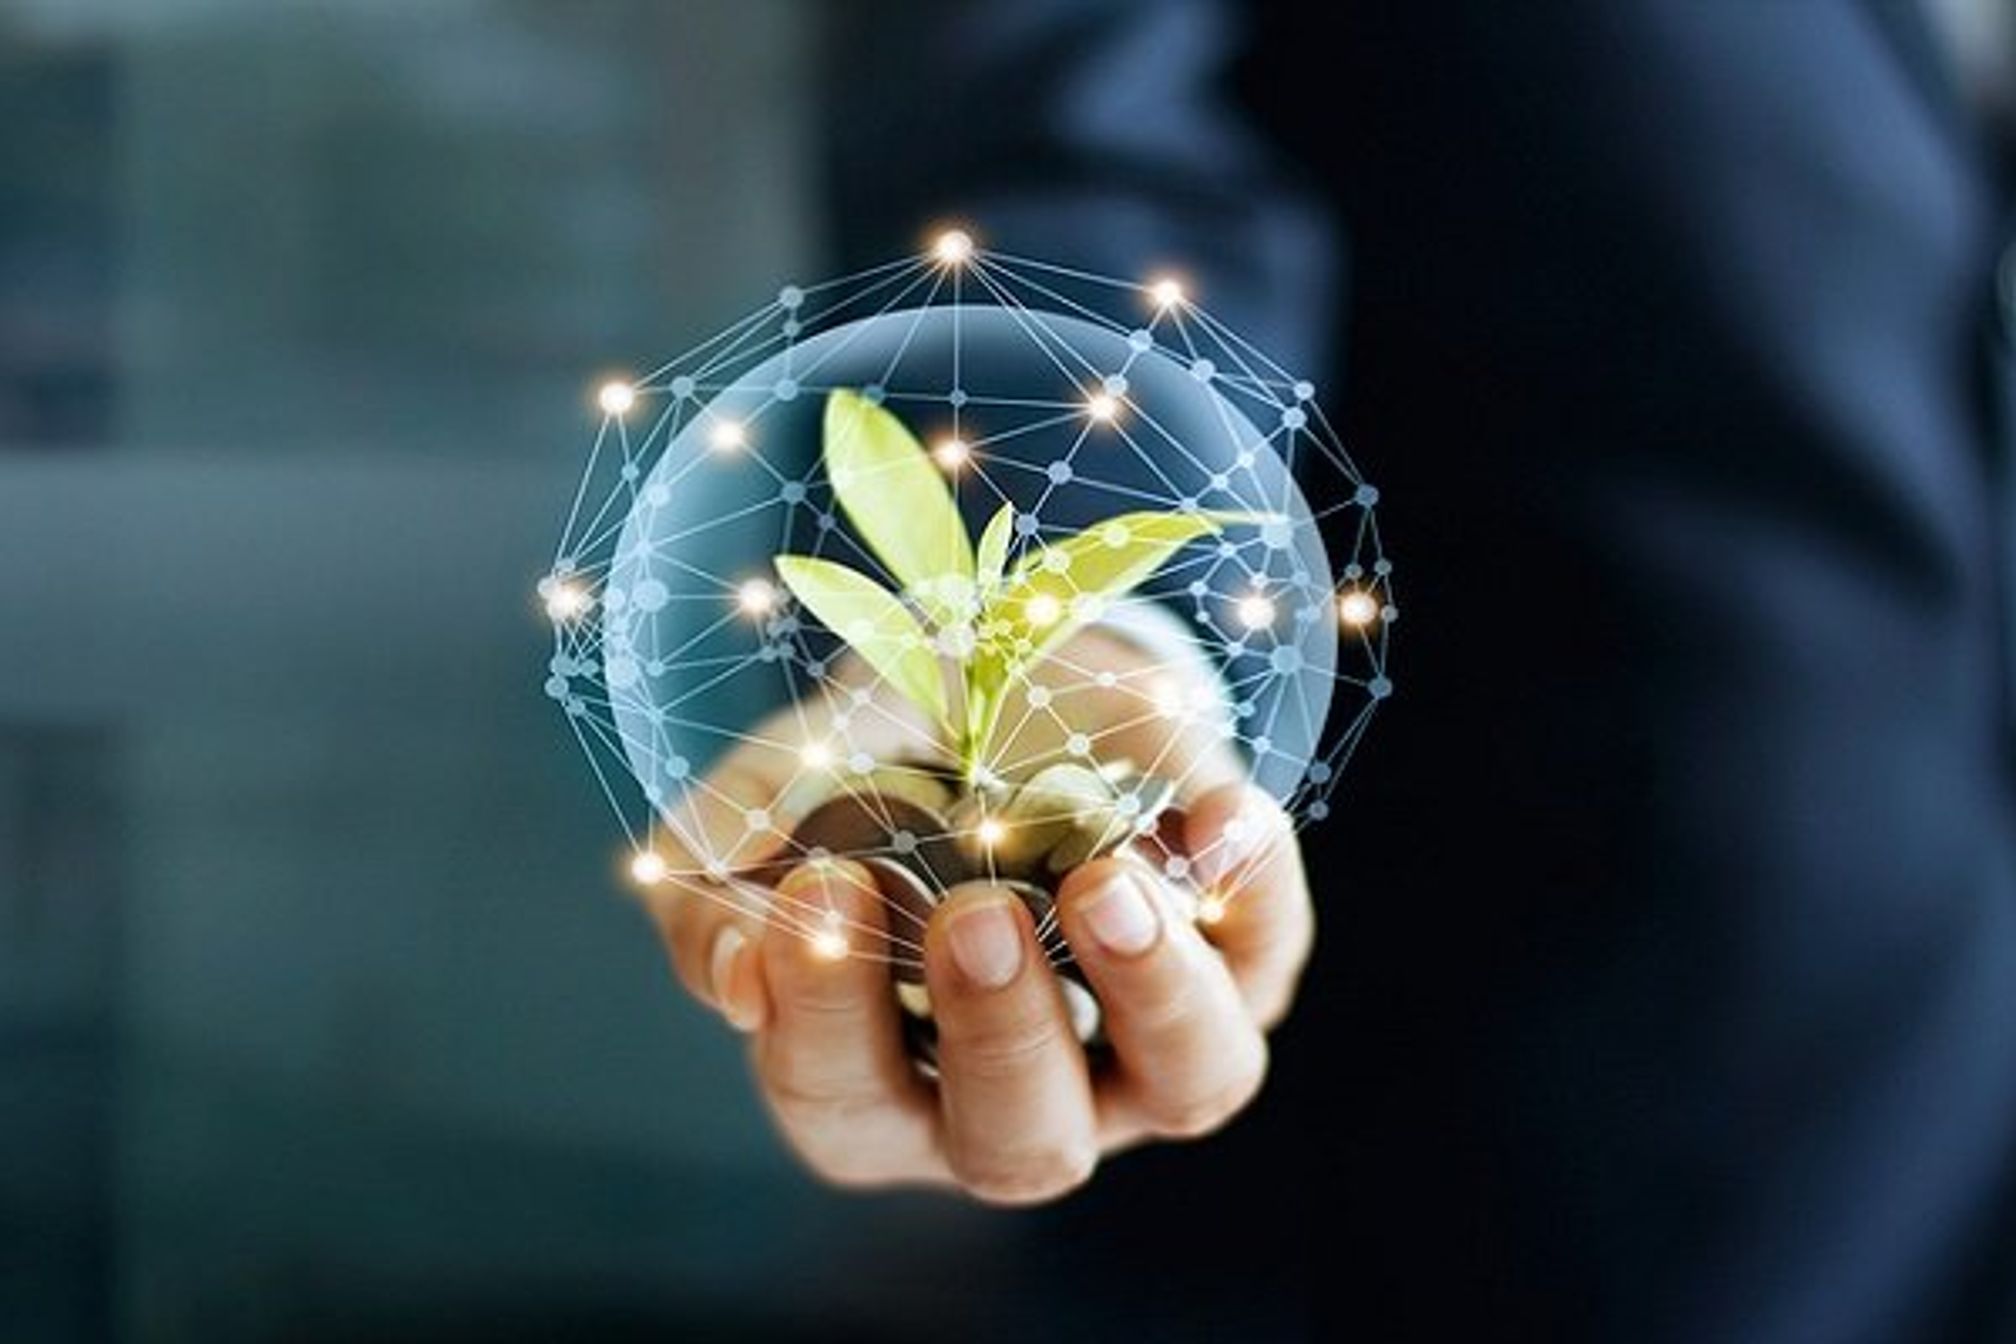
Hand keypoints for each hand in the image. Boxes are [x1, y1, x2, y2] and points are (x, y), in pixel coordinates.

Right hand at [637, 629, 1314, 1203]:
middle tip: (974, 916)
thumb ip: (720, 871)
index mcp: (883, 1081)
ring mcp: (1145, 1043)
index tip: (814, 895)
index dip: (826, 1017)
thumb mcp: (776, 794)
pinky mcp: (1241, 961)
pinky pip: (1270, 952)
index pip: (843, 1102)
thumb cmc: (870, 770)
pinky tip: (1214, 813)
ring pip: (1189, 1083)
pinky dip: (1252, 887)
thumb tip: (735, 978)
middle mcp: (1022, 1093)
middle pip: (1024, 1146)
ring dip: (1152, 988)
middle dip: (1001, 1035)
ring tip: (1103, 882)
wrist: (1000, 688)